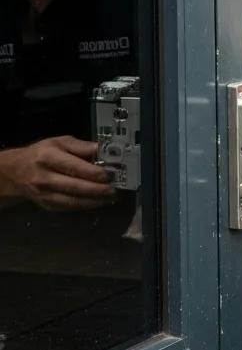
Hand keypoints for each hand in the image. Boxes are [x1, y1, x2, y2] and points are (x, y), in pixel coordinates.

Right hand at [0, 136, 115, 211]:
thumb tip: (105, 150)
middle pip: (75, 187)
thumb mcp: (60, 142)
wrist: (17, 172)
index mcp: (48, 157)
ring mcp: (44, 194)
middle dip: (98, 189)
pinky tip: (99, 201)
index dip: (94, 172)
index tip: (110, 174)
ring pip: (73, 201)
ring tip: (111, 197)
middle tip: (115, 189)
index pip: (74, 167)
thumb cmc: (43, 154)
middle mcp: (44, 177)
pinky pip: (70, 207)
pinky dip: (86, 205)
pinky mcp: (47, 205)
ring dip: (95, 201)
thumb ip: (83, 146)